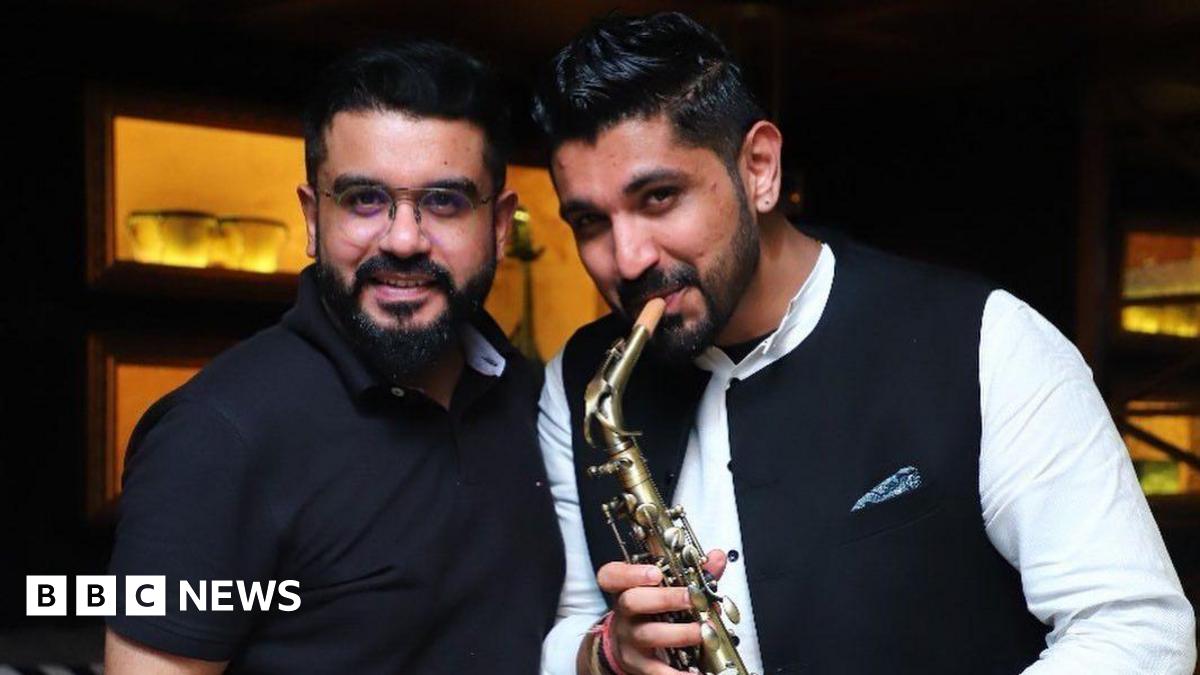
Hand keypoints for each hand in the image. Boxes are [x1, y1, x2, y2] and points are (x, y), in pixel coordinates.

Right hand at [595, 549, 727, 674]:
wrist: (627, 647)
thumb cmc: (651, 611)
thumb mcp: (665, 588)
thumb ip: (692, 572)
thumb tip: (717, 558)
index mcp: (627, 588)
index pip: (612, 575)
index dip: (631, 573)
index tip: (656, 572)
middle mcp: (625, 613)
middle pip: (631, 601)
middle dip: (665, 598)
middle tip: (693, 598)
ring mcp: (629, 640)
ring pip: (647, 635)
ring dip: (679, 633)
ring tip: (705, 632)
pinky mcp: (639, 665)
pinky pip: (656, 671)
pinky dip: (677, 674)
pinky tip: (696, 673)